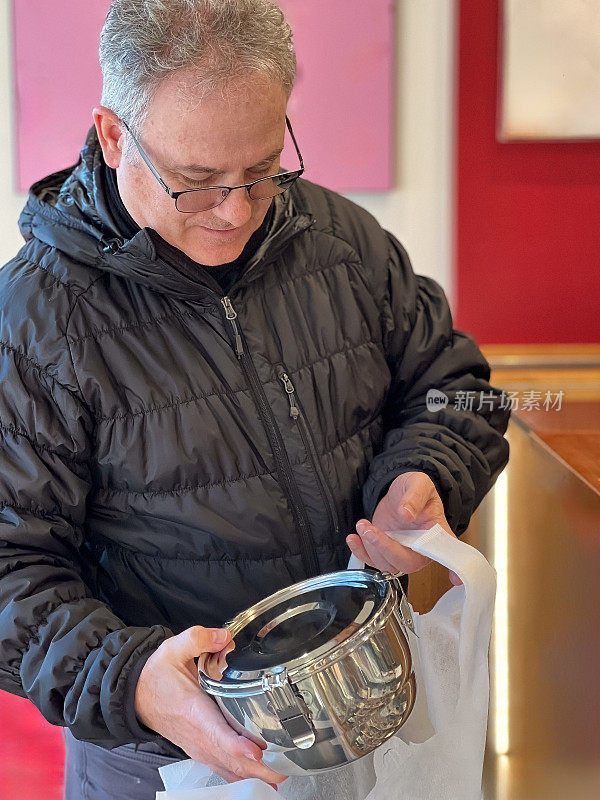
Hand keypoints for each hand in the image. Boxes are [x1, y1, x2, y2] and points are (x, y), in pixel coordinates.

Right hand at [135, 626, 287, 787]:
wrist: (136, 695)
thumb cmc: (155, 676)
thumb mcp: (173, 649)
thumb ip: (198, 638)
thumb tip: (224, 636)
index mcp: (193, 711)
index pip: (217, 733)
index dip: (237, 745)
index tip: (257, 751)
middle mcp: (197, 735)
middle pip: (229, 757)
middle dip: (256, 767)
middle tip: (283, 770)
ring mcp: (198, 746)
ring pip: (227, 766)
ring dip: (251, 774)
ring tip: (278, 777)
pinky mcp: (200, 749)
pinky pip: (222, 767)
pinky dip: (240, 774)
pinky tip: (259, 777)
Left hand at [347, 471, 461, 585]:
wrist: (400, 493)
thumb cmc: (415, 490)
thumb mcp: (418, 484)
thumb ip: (414, 496)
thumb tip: (406, 513)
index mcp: (438, 534)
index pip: (450, 553)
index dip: (454, 569)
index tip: (455, 578)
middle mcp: (422, 550)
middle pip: (407, 563)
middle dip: (386, 549)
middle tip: (371, 530)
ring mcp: (403, 553)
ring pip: (386, 564)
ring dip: (370, 547)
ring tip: (363, 524)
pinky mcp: (386, 552)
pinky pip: (373, 561)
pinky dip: (360, 552)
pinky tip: (354, 538)